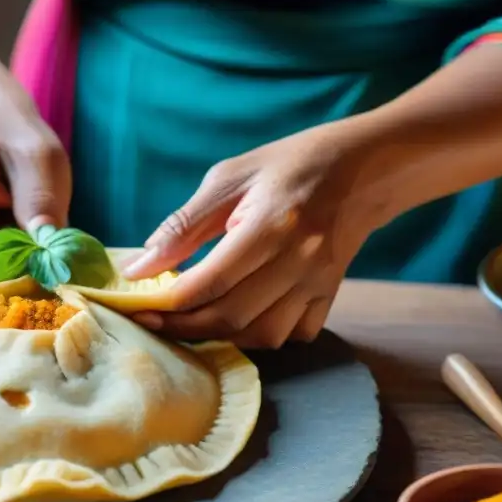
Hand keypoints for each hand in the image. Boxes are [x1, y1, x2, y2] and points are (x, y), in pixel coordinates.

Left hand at [121, 120, 380, 347]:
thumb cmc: (288, 165)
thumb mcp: (229, 178)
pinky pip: (292, 335)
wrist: (362, 170)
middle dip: (184, 327)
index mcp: (271, 224)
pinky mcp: (329, 295)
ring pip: (262, 336)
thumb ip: (184, 225)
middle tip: (155, 321)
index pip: (211, 282)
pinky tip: (242, 315)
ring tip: (194, 319)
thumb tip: (139, 266)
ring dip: (221, 335)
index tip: (138, 307)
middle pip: (232, 317)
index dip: (169, 303)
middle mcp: (300, 260)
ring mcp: (319, 283)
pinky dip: (261, 335)